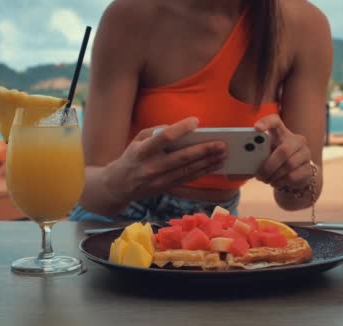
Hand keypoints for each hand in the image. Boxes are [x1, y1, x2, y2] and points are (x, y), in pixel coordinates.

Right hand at [108, 117, 226, 200]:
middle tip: (221, 144)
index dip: (180, 129)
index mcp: (142, 151)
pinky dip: (204, 172)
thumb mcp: (137, 140)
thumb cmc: (132, 157)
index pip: (164, 138)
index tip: (196, 121)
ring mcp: (160, 180)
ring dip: (208, 162)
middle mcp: (152, 167)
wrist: (119, 186)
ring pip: (189, 170)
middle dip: (204, 150)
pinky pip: (189, 179)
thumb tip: (179, 128)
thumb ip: (156, 132)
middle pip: (182, 158)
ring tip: (223, 154)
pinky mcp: (167, 188)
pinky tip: (216, 165)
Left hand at [254, 114, 313, 190]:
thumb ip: (254, 158)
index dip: (266, 122)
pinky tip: (275, 182)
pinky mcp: (308, 168)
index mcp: (281, 133)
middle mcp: (296, 140)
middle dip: (269, 165)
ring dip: (273, 175)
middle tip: (259, 175)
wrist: (294, 177)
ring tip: (265, 179)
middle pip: (284, 150)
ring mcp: (305, 153)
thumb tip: (238, 170)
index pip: (275, 121)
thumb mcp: (264, 157)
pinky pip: (292, 176)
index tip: (256, 128)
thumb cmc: (274, 163)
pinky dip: (280, 182)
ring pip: (288, 165)